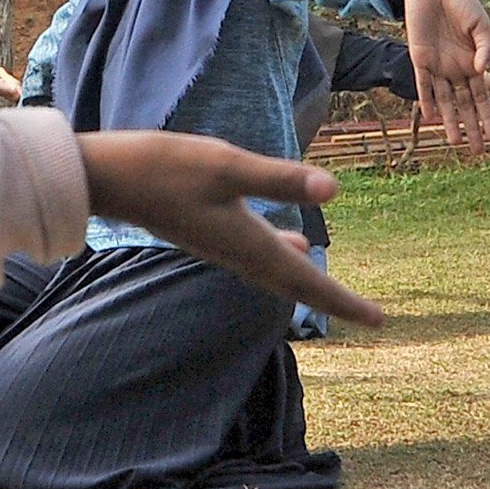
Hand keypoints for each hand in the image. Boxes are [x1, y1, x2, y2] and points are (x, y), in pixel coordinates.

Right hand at [79, 132, 382, 327]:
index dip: (346, 301)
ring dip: (309, 283)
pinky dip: (284, 256)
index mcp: (250, 244)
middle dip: (334, 300)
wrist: (109, 179)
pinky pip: (259, 255)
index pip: (308, 282)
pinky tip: (293, 242)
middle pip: (297, 286)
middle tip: (370, 317)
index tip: (380, 321)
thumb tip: (334, 190)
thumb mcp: (228, 166)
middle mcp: (239, 254)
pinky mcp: (210, 233)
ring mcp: (222, 246)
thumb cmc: (165, 168)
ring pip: (277, 273)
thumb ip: (280, 180)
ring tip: (335, 290)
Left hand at [394, 0, 489, 149]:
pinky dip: (428, 99)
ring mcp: (438, 65)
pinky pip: (423, 83)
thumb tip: (483, 70)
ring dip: (450, 122)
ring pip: (446, 100)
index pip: (483, 96)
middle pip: (465, 105)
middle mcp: (456, 69)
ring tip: (455, 143)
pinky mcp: (419, 58)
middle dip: (472, 128)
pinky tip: (432, 116)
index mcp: (474, 61)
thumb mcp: (481, 23)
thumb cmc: (461, 2)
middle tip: (478, 152)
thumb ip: (487, 47)